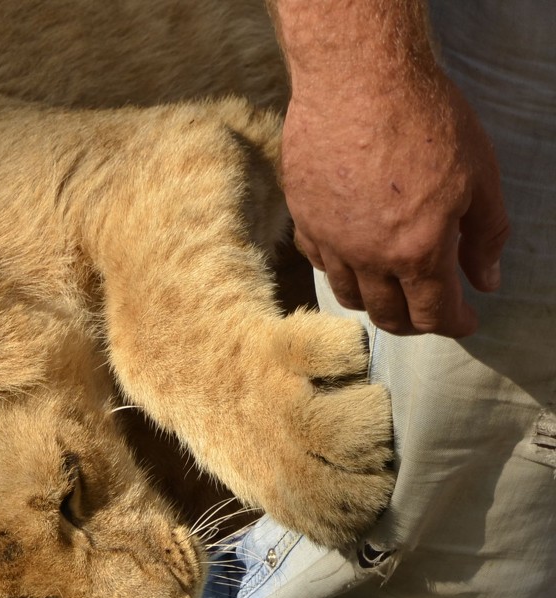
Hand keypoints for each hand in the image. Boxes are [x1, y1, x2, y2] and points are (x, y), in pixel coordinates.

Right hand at [281, 75, 508, 336]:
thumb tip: (487, 281)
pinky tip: (352, 258)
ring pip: (349, 295)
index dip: (454, 325)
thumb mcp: (479, 176)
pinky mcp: (303, 219)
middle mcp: (368, 258)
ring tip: (390, 291)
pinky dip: (340, 271)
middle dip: (414, 323)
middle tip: (429, 313)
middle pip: (387, 315)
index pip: (433, 313)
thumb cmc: (424, 119)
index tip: (465, 322)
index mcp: (417, 251)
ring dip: (375, 303)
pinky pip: (319, 262)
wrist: (356, 81)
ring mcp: (330, 241)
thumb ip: (485, 235)